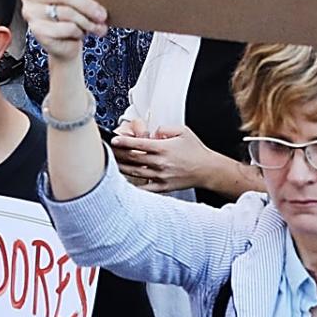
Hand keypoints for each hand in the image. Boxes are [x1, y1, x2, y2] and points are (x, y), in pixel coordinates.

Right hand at [24, 0, 108, 53]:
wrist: (64, 43)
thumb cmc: (73, 13)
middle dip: (87, 4)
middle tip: (102, 14)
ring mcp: (31, 12)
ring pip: (67, 13)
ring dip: (86, 21)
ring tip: (96, 26)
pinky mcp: (37, 30)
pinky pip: (66, 28)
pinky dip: (78, 32)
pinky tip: (80, 34)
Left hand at [110, 124, 238, 194]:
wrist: (207, 170)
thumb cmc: (195, 151)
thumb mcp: (182, 131)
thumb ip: (164, 128)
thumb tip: (151, 133)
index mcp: (163, 148)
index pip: (138, 144)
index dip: (124, 142)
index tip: (114, 140)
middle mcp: (160, 163)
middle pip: (132, 158)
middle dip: (119, 154)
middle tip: (109, 150)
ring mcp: (160, 176)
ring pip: (134, 172)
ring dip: (121, 167)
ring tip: (112, 163)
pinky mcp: (162, 187)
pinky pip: (143, 188)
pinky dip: (132, 185)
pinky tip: (124, 181)